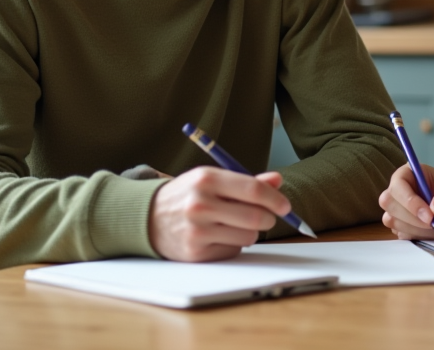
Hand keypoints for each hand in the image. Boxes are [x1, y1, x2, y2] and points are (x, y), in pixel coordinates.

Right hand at [149, 166, 293, 261]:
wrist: (148, 217)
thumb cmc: (188, 195)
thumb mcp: (212, 179)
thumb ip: (247, 181)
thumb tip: (277, 181)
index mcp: (206, 179)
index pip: (253, 190)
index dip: (275, 199)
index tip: (285, 206)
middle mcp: (200, 204)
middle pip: (255, 217)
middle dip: (268, 218)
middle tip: (266, 216)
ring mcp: (197, 230)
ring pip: (248, 236)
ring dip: (250, 232)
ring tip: (235, 223)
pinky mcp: (196, 253)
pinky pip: (233, 250)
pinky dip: (233, 243)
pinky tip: (218, 235)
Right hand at [378, 164, 433, 239]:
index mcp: (410, 174)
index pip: (397, 187)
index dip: (409, 202)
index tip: (429, 216)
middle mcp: (403, 192)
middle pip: (392, 209)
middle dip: (417, 221)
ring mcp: (403, 212)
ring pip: (400, 226)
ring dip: (428, 231)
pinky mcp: (409, 228)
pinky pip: (411, 238)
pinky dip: (432, 238)